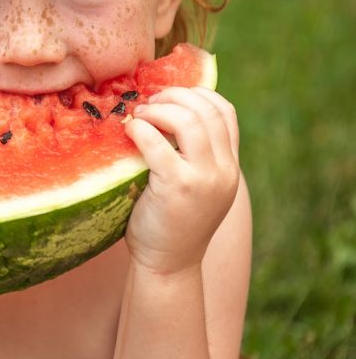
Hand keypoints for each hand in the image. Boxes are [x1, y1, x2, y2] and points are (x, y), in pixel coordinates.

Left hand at [123, 87, 239, 274]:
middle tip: (148, 102)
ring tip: (139, 115)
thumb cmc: (171, 222)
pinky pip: (158, 144)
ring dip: (159, 109)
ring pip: (188, 120)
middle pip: (206, 110)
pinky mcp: (178, 187)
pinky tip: (129, 130)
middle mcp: (224, 171)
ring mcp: (204, 179)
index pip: (226, 111)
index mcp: (229, 167)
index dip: (197, 93)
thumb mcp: (194, 184)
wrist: (168, 265)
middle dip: (174, 96)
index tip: (169, 95)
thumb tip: (163, 111)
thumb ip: (191, 154)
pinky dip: (141, 129)